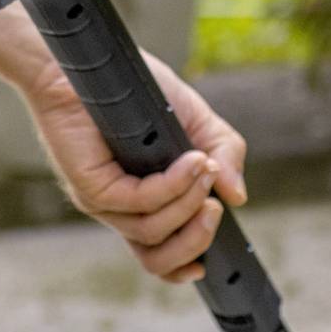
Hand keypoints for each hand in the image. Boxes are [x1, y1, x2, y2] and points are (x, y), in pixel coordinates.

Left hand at [26, 53, 251, 282]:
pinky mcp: (92, 187)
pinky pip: (141, 202)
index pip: (160, 255)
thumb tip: (238, 196)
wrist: (95, 65)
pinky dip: (173, 186)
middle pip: (158, 260)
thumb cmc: (138, 91)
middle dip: (196, 240)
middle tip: (216, 207)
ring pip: (153, 232)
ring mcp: (105, 202)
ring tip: (208, 169)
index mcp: (142, 204)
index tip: (210, 262)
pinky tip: (192, 162)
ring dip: (189, 203)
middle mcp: (121, 210)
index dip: (184, 266)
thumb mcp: (195, 120)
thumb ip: (223, 153)